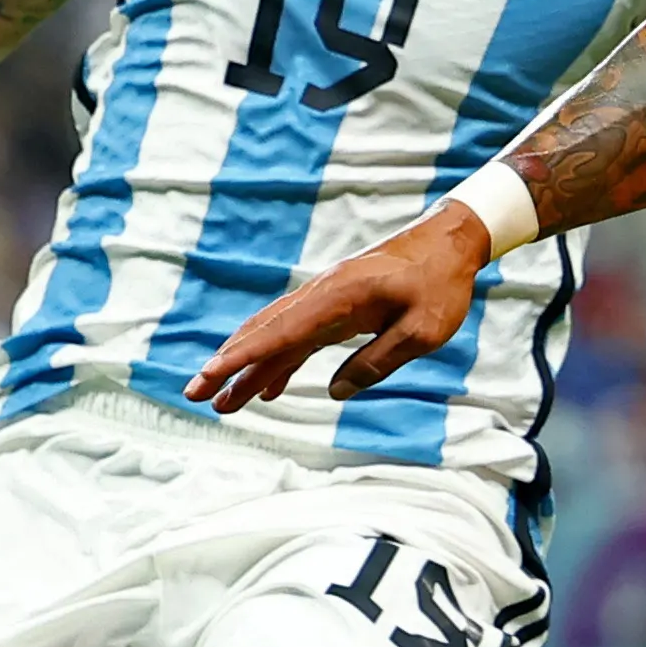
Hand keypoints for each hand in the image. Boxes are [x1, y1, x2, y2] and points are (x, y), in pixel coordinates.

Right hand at [186, 204, 490, 413]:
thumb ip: (379, 361)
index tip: (210, 375)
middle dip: (228, 366)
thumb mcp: (424, 331)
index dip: (243, 357)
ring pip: (276, 337)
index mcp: (338, 297)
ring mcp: (325, 301)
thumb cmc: (441, 285)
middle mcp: (321, 296)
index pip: (280, 332)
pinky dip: (279, 362)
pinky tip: (268, 390)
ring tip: (222, 404)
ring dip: (249, 370)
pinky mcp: (335, 308)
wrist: (449, 242)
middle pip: (265, 333)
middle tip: (195, 395)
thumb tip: (336, 391)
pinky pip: (298, 338)